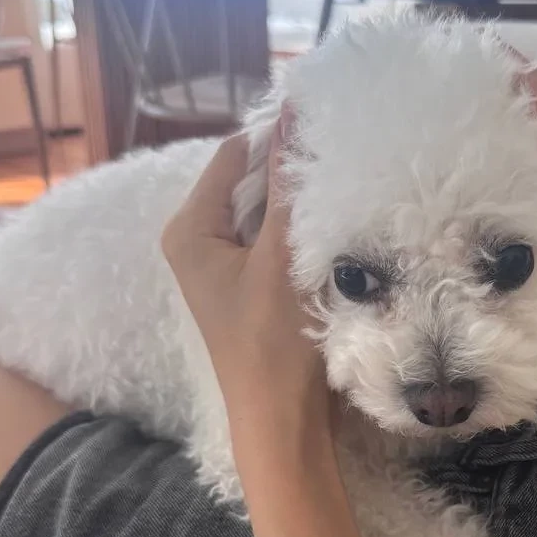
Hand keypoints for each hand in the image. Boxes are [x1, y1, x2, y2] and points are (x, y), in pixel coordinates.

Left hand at [161, 116, 329, 442]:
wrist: (283, 421)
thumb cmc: (274, 342)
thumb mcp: (281, 255)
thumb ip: (287, 184)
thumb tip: (294, 115)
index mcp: (190, 229)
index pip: (233, 156)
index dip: (276, 135)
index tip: (326, 119)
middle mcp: (200, 241)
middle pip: (250, 182)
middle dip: (291, 170)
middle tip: (344, 152)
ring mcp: (226, 265)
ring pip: (268, 211)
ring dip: (301, 201)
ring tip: (346, 182)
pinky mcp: (252, 286)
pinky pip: (276, 240)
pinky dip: (302, 230)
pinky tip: (336, 224)